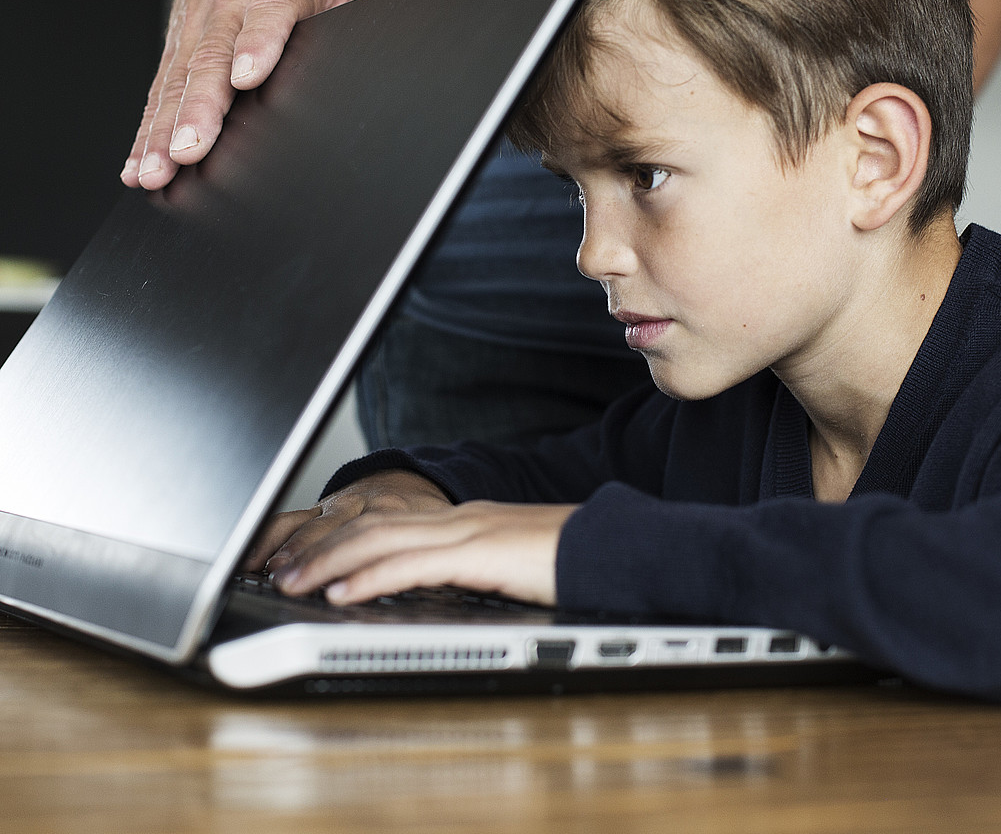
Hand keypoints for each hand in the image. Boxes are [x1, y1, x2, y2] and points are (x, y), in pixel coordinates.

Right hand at [125, 0, 381, 189]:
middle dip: (199, 107)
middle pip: (211, 57)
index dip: (259, 43)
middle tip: (190, 149)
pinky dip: (145, 131)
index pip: (270, 13)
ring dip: (162, 129)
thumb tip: (412, 57)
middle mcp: (229, 5)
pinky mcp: (175, 49)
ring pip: (177, 81)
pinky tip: (139, 167)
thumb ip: (373, 14)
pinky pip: (158, 93)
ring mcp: (196, 28)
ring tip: (157, 170)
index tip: (249, 76)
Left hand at [249, 476, 575, 607]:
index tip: (304, 556)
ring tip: (291, 582)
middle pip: (372, 525)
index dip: (340, 537)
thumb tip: (431, 589)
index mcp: (462, 521)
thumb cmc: (567, 559)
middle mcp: (458, 519)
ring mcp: (468, 531)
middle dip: (318, 546)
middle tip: (276, 568)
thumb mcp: (506, 565)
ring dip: (329, 562)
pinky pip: (413, 565)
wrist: (612, 546)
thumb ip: (468, 570)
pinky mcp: (480, 553)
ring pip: (381, 540)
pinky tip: (343, 592)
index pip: (387, 522)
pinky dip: (371, 578)